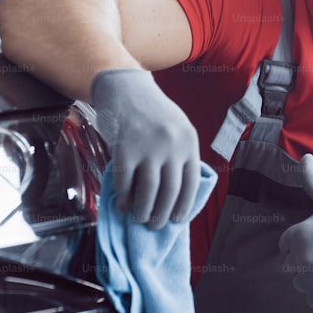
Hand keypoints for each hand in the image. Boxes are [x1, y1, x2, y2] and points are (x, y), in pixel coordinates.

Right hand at [91, 68, 200, 228]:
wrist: (125, 86)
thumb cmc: (151, 111)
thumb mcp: (176, 127)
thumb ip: (179, 154)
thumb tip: (175, 193)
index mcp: (189, 141)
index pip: (191, 182)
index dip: (184, 205)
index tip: (177, 220)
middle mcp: (172, 145)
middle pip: (170, 191)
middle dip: (163, 214)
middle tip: (156, 225)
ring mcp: (148, 146)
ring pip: (149, 191)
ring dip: (144, 210)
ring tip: (140, 219)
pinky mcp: (125, 148)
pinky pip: (125, 181)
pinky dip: (123, 198)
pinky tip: (121, 205)